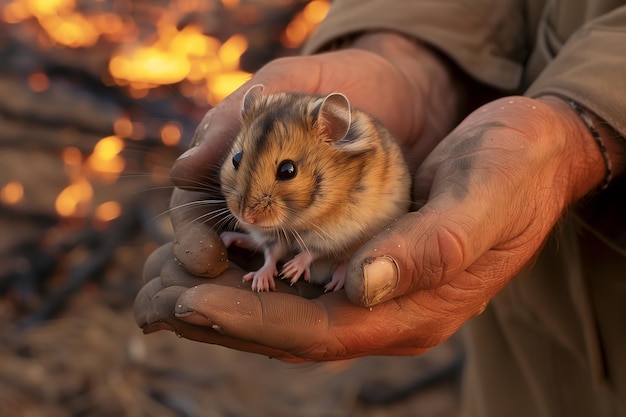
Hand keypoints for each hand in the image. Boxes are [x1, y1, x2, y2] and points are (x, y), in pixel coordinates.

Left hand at [134, 91, 606, 360]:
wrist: (538, 156)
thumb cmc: (515, 171)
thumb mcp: (486, 197)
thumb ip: (434, 247)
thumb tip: (363, 287)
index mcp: (418, 308)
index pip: (322, 331)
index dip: (254, 319)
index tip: (191, 300)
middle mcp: (390, 311)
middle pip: (291, 333)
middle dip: (220, 321)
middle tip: (153, 301)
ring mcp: (377, 292)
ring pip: (286, 314)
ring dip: (223, 305)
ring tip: (161, 289)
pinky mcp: (366, 264)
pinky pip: (296, 285)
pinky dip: (248, 279)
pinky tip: (212, 264)